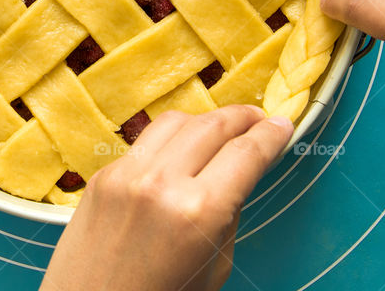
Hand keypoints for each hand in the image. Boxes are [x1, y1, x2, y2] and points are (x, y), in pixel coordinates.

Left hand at [40, 106, 292, 290]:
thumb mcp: (213, 266)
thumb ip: (227, 214)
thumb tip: (237, 172)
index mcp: (199, 212)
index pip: (246, 154)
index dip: (271, 135)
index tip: (282, 124)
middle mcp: (161, 183)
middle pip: (213, 125)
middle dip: (243, 117)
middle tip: (259, 119)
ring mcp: (126, 174)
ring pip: (176, 121)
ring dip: (206, 120)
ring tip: (222, 130)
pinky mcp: (102, 176)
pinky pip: (145, 143)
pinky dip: (170, 141)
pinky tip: (180, 152)